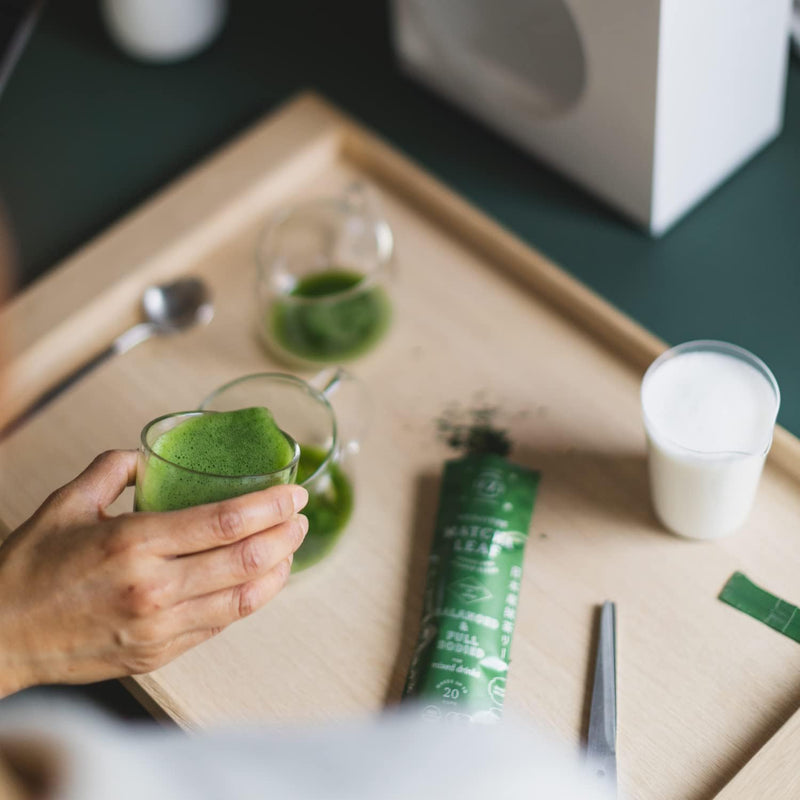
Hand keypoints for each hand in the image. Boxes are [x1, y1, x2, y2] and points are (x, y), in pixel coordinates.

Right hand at [0, 450, 307, 696]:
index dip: (270, 506)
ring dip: (278, 570)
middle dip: (285, 535)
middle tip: (300, 517)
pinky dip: (249, 600)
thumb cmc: (29, 570)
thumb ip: (112, 468)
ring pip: (243, 599)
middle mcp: (153, 589)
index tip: (294, 493)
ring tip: (290, 548)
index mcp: (133, 544)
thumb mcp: (65, 504)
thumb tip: (148, 454)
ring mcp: (159, 628)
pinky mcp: (159, 654)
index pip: (225, 522)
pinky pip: (220, 624)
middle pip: (246, 560)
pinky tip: (259, 581)